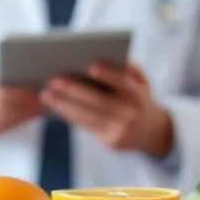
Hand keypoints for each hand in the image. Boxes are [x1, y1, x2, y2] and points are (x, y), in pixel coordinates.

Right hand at [0, 68, 40, 138]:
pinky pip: (5, 127)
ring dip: (26, 113)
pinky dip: (19, 120)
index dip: (17, 91)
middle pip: (6, 107)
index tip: (32, 87)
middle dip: (25, 103)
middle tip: (42, 97)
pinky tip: (29, 115)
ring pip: (8, 119)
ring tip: (39, 106)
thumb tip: (16, 69)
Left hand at [38, 62, 173, 156]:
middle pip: (98, 101)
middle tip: (53, 80)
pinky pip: (86, 126)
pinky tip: (54, 105)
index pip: (123, 83)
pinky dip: (68, 115)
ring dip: (63, 105)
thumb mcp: (141, 81)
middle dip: (74, 91)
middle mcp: (130, 113)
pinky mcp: (110, 143)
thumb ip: (126, 68)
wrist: (153, 132)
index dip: (109, 75)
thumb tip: (100, 56)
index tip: (91, 65)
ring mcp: (120, 130)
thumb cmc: (138, 97)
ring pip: (87, 116)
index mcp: (138, 94)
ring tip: (45, 94)